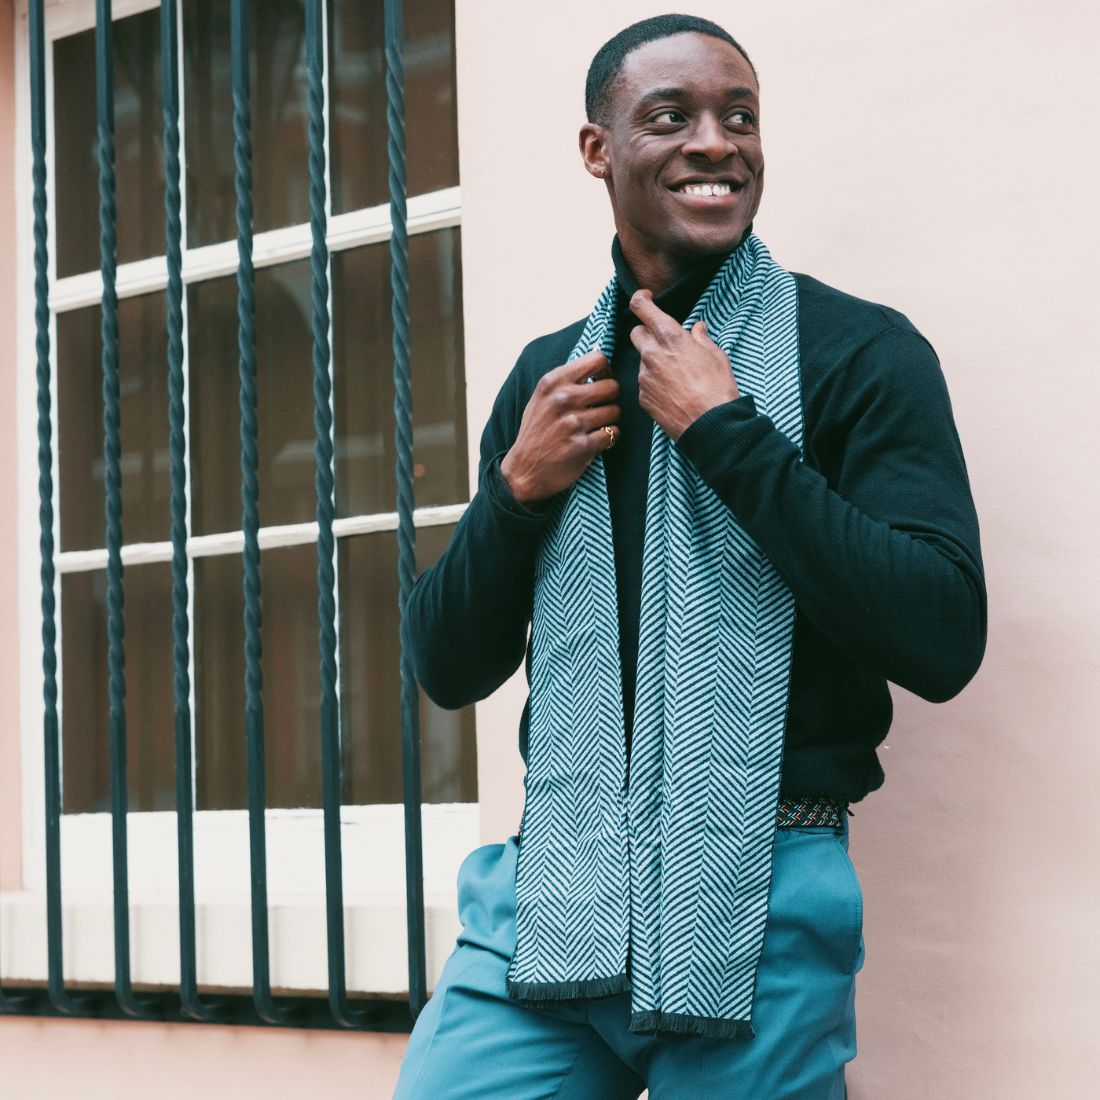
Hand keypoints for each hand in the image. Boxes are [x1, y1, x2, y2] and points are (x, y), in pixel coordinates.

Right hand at [500, 349, 620, 506]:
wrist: (524, 470)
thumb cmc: (537, 431)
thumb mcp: (542, 398)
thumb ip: (566, 381)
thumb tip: (600, 366)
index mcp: (552, 382)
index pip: (597, 360)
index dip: (606, 371)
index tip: (600, 382)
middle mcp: (562, 399)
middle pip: (612, 386)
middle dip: (610, 398)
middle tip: (600, 407)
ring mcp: (573, 423)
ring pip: (615, 411)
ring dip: (609, 420)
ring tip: (595, 426)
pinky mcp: (583, 445)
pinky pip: (613, 433)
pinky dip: (609, 437)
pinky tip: (596, 440)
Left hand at [629, 289, 739, 439]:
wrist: (711, 426)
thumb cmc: (718, 389)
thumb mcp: (716, 356)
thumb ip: (701, 338)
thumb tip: (696, 329)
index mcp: (670, 337)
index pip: (641, 307)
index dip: (640, 299)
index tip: (646, 298)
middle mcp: (651, 354)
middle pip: (636, 333)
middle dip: (648, 333)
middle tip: (666, 341)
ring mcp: (644, 377)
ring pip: (642, 360)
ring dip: (654, 361)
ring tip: (677, 375)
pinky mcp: (643, 397)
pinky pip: (645, 383)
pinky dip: (655, 383)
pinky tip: (673, 392)